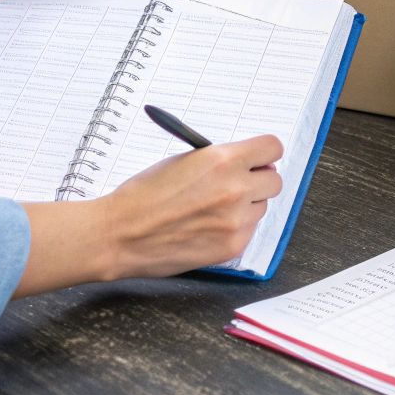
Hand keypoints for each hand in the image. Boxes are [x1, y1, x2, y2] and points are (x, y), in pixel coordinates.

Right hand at [13, 135, 285, 294]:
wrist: (121, 233)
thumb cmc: (144, 194)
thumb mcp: (184, 161)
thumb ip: (220, 160)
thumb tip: (248, 164)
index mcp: (223, 160)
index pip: (272, 148)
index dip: (264, 154)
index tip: (258, 159)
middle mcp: (236, 189)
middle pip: (274, 180)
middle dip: (258, 180)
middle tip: (239, 184)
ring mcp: (236, 221)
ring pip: (261, 208)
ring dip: (246, 206)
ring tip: (212, 209)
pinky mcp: (232, 246)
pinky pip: (249, 231)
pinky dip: (234, 228)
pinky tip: (207, 227)